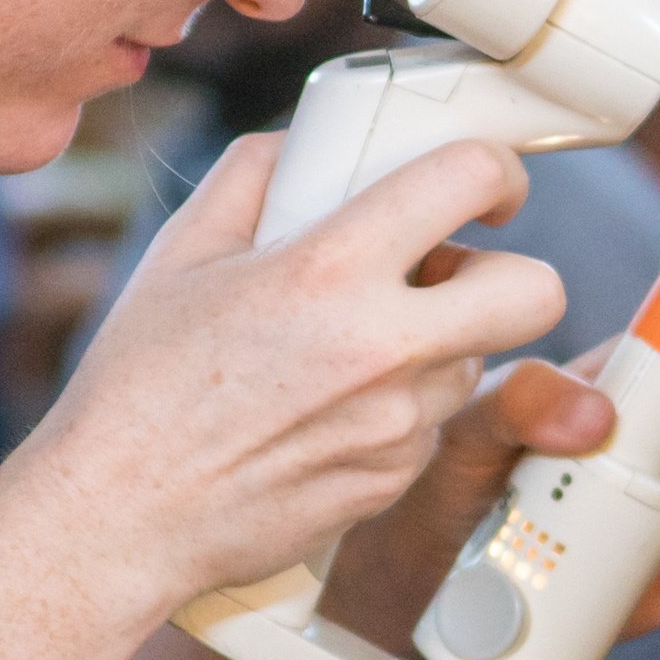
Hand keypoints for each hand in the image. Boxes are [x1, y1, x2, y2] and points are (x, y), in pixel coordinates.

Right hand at [0, 134, 568, 636]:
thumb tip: (306, 142)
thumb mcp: (183, 251)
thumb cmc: (139, 389)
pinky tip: (327, 410)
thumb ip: (256, 174)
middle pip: (536, 291)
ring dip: (442, 343)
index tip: (484, 185)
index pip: (468, 180)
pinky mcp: (395, 482)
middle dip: (511, 271)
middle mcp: (383, 349)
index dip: (495, 170)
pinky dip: (402, 408)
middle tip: (449, 274)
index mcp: (330, 271)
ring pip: (478, 360)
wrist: (122, 517)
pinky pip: (433, 425)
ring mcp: (399, 425)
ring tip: (351, 348)